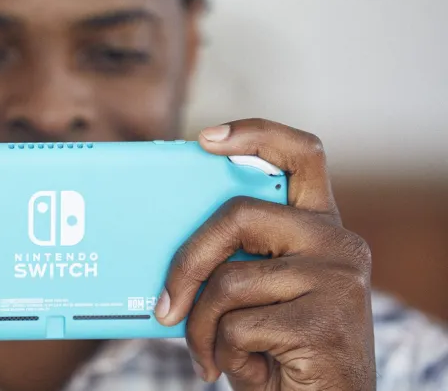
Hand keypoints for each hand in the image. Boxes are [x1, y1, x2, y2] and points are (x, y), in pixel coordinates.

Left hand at [155, 119, 374, 390]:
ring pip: (229, 281)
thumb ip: (235, 259)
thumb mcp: (258, 294)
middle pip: (238, 215)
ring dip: (203, 328)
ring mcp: (337, 280)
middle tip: (164, 308)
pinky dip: (223, 354)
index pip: (301, 155)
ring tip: (207, 354)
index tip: (205, 138)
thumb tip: (163, 236)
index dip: (255, 134)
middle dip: (187, 262)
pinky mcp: (325, 321)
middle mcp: (338, 243)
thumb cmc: (279, 348)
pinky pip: (238, 325)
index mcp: (318, 227)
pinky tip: (244, 368)